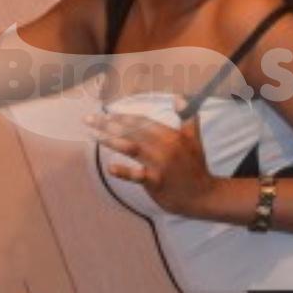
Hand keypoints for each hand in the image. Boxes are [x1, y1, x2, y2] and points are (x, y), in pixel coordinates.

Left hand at [85, 94, 216, 214]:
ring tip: (92, 134)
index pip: (142, 121)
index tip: (105, 113)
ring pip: (131, 147)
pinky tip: (110, 167)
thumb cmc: (196, 167)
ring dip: (110, 139)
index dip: (122, 116)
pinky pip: (138, 175)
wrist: (204, 196)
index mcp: (171, 135)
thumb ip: (187, 116)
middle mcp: (165, 146)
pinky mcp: (157, 182)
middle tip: (88, 120)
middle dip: (108, 124)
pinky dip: (124, 171)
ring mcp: (160, 164)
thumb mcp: (194, 138)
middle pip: (132, 131)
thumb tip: (179, 97)